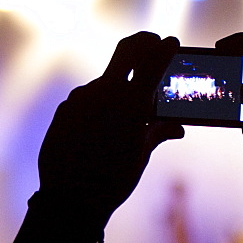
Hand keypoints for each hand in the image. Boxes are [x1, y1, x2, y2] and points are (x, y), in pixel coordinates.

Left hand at [37, 32, 183, 222]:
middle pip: (127, 51)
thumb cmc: (112, 181)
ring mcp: (81, 98)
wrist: (69, 199)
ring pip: (105, 81)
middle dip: (143, 44)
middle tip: (152, 44)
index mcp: (132, 103)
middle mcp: (105, 93)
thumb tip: (177, 128)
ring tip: (122, 115)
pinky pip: (86, 99)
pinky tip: (99, 128)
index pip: (154, 62)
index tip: (171, 43)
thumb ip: (158, 132)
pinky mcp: (64, 109)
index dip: (166, 49)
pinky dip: (98, 105)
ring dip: (117, 88)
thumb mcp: (141, 156)